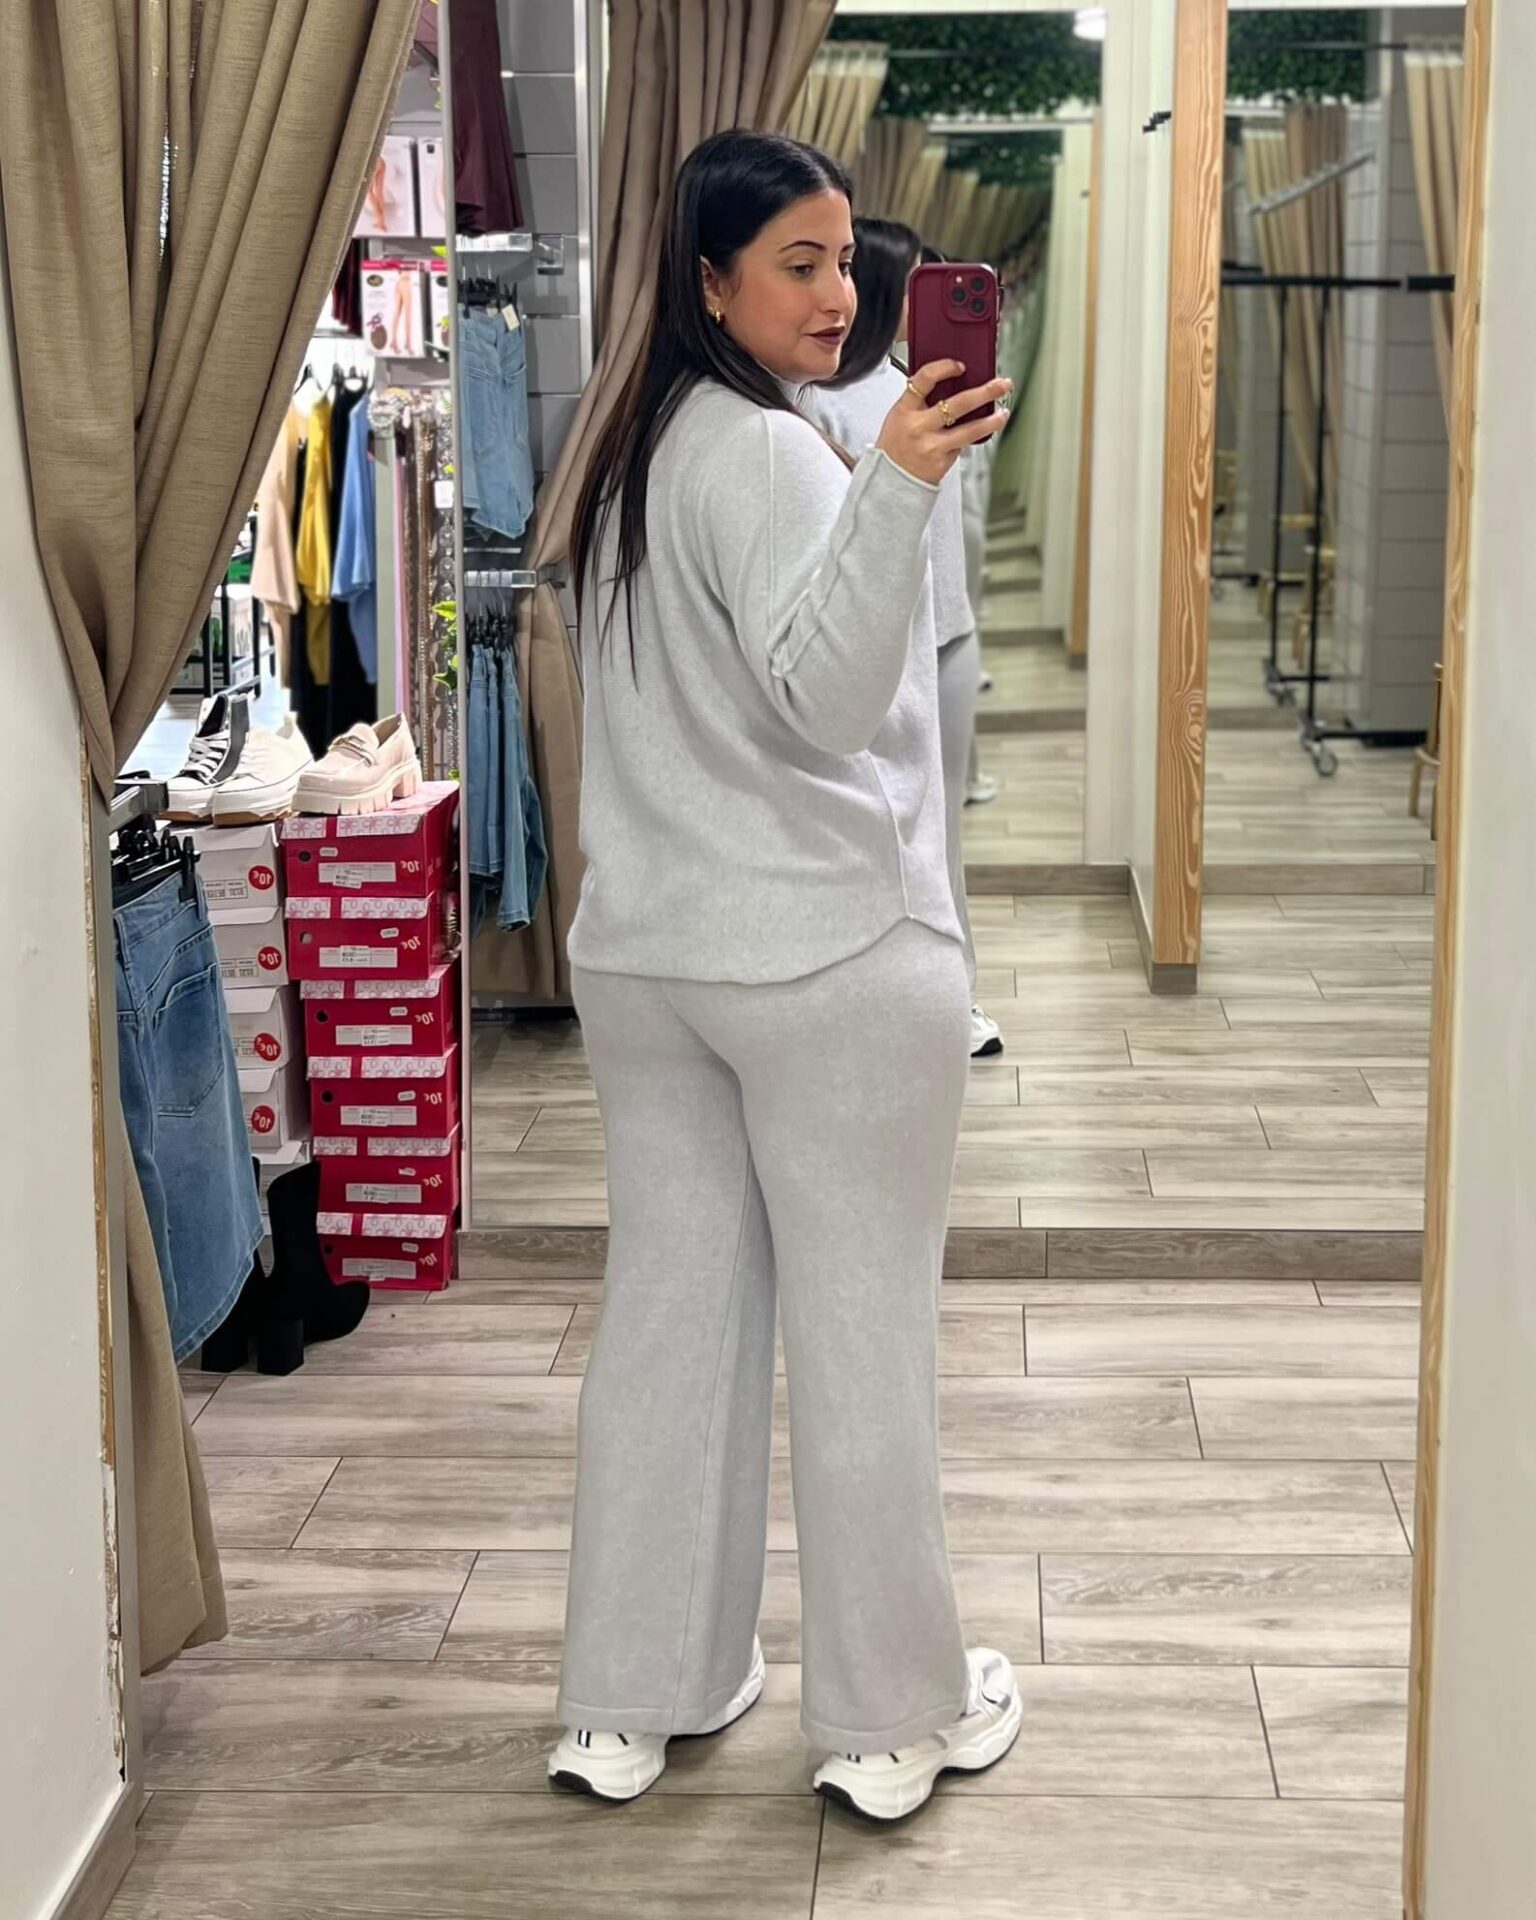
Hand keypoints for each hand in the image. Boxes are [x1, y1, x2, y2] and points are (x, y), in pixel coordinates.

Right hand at [875, 361, 1012, 486]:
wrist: (890, 480)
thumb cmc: (896, 446)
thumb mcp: (899, 417)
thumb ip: (920, 401)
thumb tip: (951, 384)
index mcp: (905, 409)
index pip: (925, 379)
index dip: (945, 367)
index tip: (960, 366)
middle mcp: (919, 426)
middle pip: (958, 403)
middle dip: (985, 392)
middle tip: (1002, 385)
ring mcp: (932, 445)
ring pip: (970, 430)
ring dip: (991, 421)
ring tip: (1003, 413)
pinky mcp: (942, 462)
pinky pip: (963, 446)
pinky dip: (972, 439)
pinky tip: (980, 433)